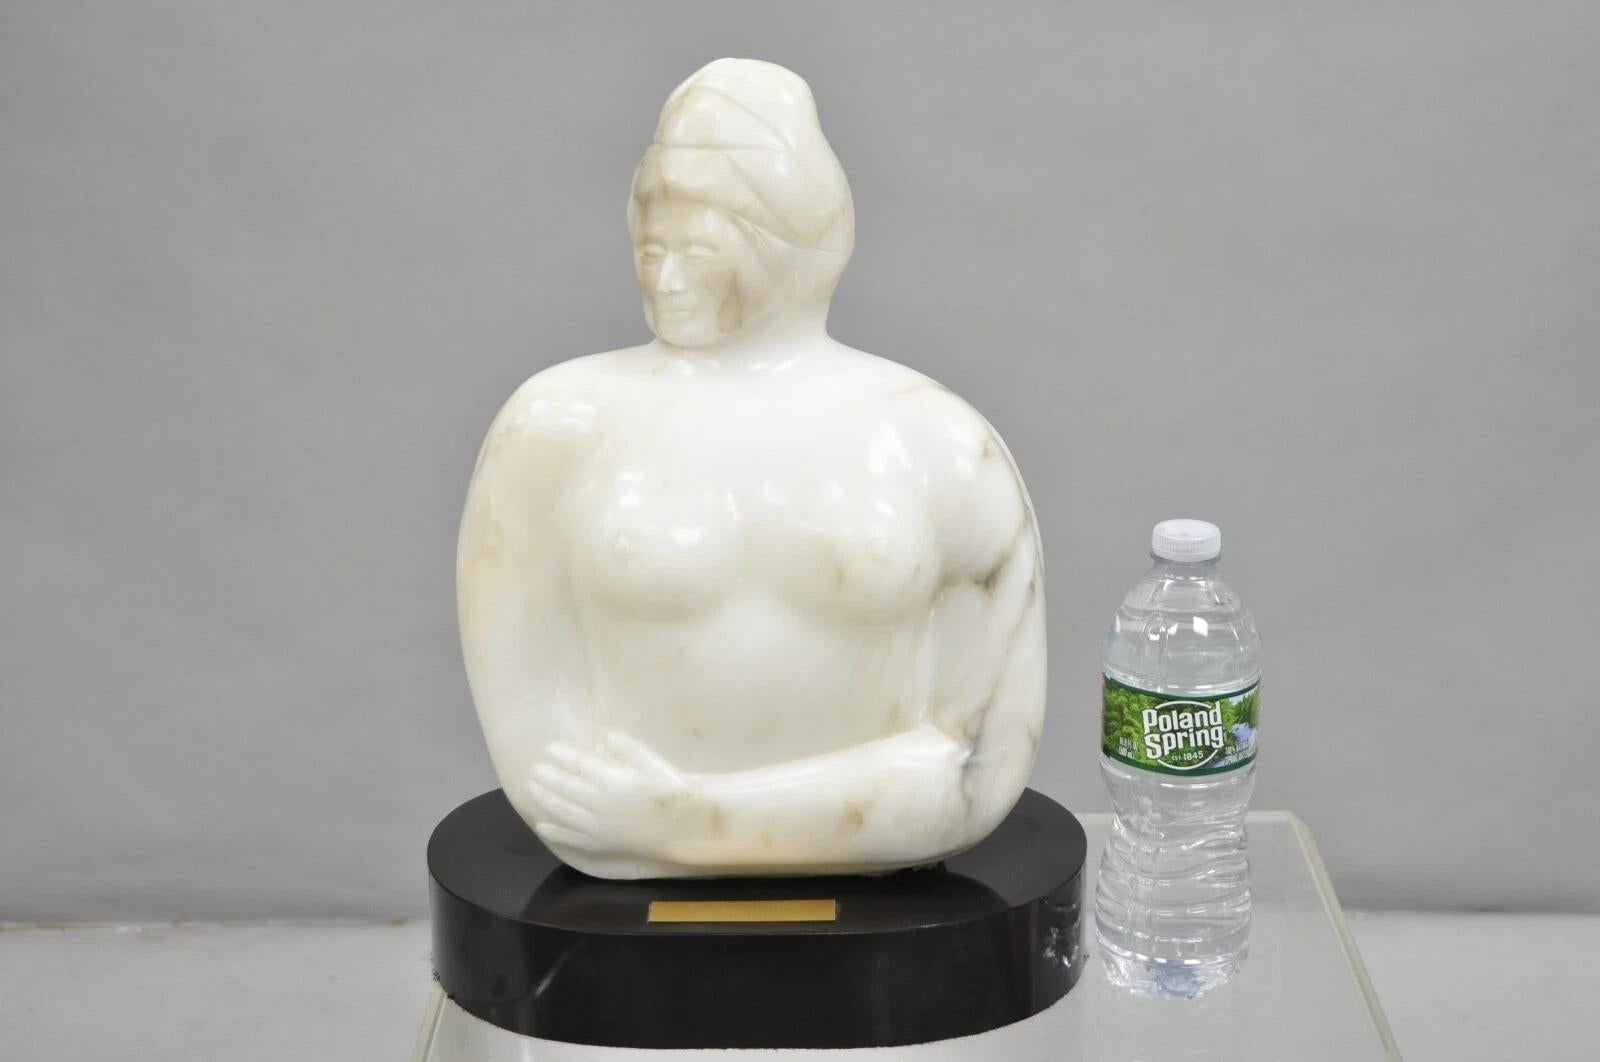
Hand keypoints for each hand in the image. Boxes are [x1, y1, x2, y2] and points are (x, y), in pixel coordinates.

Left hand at [526, 729, 698, 861]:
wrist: (685, 825)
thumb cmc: (671, 790)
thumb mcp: (653, 763)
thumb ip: (629, 748)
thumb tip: (607, 734)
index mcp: (614, 781)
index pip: (580, 765)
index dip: (563, 756)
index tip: (549, 748)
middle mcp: (602, 804)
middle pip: (567, 788)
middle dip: (549, 777)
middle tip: (535, 768)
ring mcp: (600, 826)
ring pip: (565, 812)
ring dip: (546, 799)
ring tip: (532, 788)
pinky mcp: (603, 843)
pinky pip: (573, 838)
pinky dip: (556, 832)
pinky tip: (540, 826)